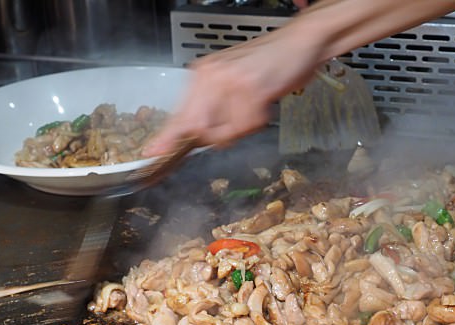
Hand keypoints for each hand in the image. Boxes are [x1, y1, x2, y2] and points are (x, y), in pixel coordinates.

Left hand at [141, 26, 321, 156]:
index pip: (180, 114)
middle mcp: (211, 76)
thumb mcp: (233, 83)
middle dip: (219, 136)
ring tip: (256, 106)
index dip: (167, 138)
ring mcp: (230, 82)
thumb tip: (197, 137)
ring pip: (225, 131)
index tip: (154, 153)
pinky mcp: (251, 88)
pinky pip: (247, 125)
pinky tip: (265, 102)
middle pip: (199, 128)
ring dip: (243, 128)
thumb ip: (212, 108)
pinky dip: (258, 122)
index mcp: (202, 74)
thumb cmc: (270, 64)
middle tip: (241, 120)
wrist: (300, 42)